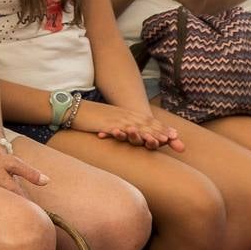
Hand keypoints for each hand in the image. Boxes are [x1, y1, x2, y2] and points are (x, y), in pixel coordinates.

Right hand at [69, 100, 184, 151]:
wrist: (71, 108)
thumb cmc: (88, 116)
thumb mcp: (106, 120)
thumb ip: (118, 126)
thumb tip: (126, 132)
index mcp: (125, 114)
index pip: (147, 121)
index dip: (161, 128)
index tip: (175, 135)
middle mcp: (124, 115)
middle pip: (147, 124)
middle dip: (163, 132)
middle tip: (178, 140)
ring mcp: (116, 119)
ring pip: (139, 127)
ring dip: (153, 133)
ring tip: (165, 140)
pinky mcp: (107, 124)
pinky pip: (123, 130)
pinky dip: (134, 134)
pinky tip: (142, 139)